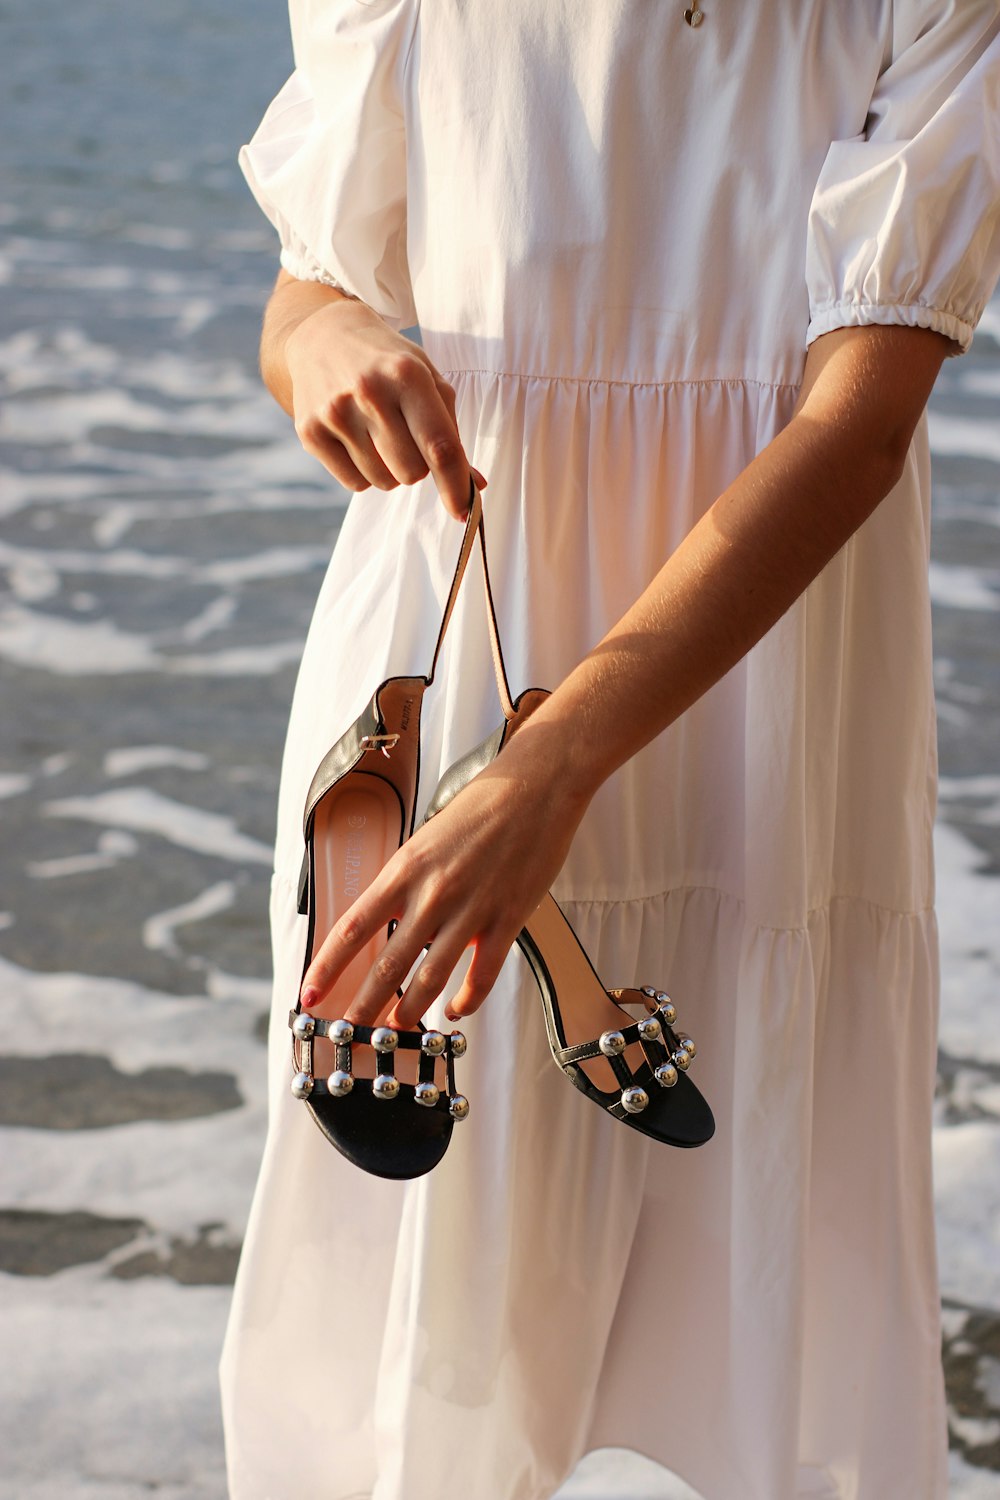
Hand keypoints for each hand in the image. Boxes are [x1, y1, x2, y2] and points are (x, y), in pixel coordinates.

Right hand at [284, 294, 485, 520]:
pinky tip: (355, 438)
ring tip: (377, 432)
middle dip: (417, 466)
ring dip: (389, 469)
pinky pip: (355, 483)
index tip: (465, 513)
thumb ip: (451, 430)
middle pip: (412, 473)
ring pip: (383, 482)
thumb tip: (474, 487)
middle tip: (405, 436)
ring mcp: (335, 413)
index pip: (439, 446)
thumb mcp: (426, 379)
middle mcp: (369, 392)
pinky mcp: (310, 431)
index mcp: (407, 374)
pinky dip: (363, 472)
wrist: (321, 335)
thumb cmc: (387, 363)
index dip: (455, 485)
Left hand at [299, 726, 590, 1029]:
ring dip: (410, 1011)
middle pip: (386, 966)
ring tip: (398, 1028)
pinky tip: (456, 1010)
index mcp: (404, 870)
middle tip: (350, 1031)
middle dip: (363, 1006)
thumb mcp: (426, 839)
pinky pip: (481, 975)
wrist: (536, 787)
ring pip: (430, 980)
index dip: (326, 968)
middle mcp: (431, 894)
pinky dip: (466, 1000)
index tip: (310, 994)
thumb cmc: (480, 806)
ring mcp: (471, 910)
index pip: (351, 929)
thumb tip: (387, 918)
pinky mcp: (507, 920)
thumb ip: (407, 880)